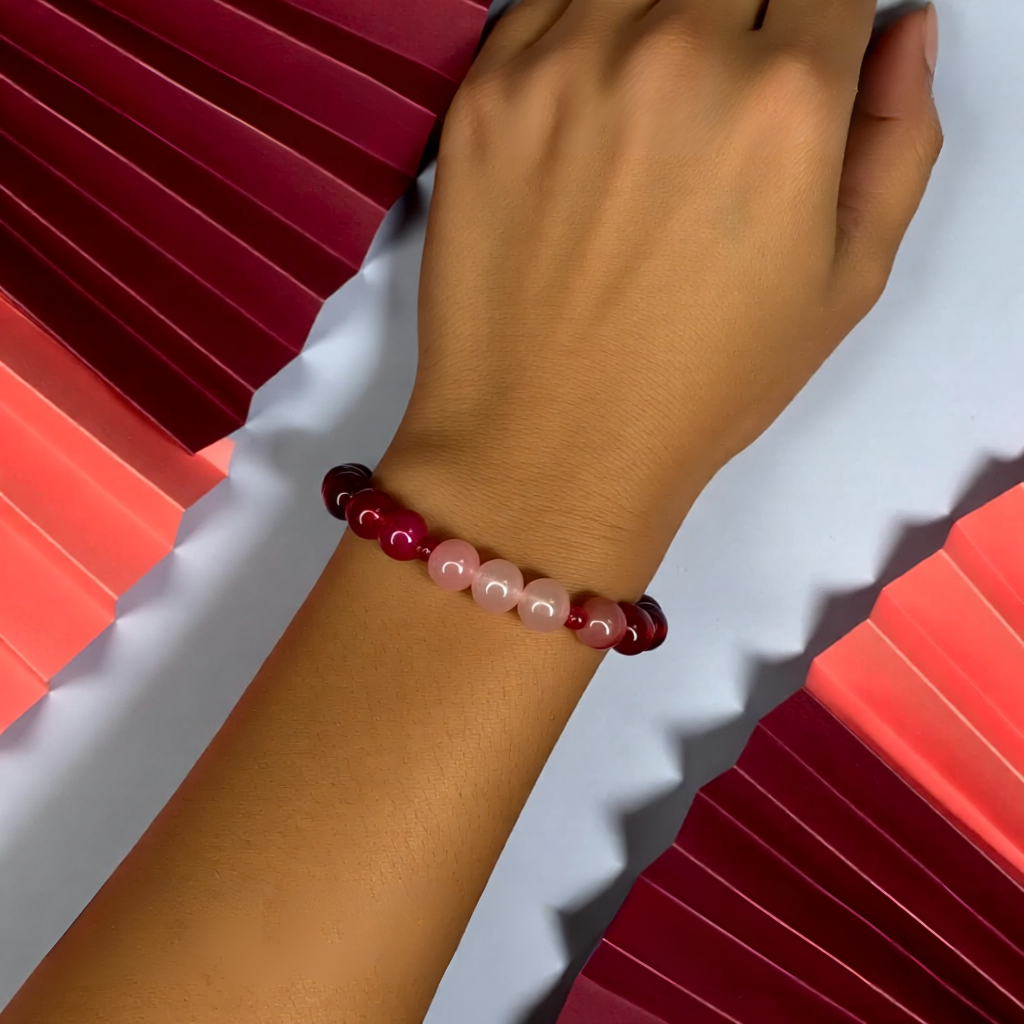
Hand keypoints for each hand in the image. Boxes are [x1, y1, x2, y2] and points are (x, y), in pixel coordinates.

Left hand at [382, 0, 942, 591]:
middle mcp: (675, 57)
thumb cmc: (697, 387)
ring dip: (656, 20)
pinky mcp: (484, 94)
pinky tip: (583, 114)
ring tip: (648, 112)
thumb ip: (898, 140)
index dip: (811, 23)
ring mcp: (566, 67)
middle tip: (716, 106)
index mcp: (783, 102)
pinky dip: (575, 37)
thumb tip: (908, 28)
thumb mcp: (843, 286)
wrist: (547, 448)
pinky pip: (543, 4)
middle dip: (739, 21)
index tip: (791, 61)